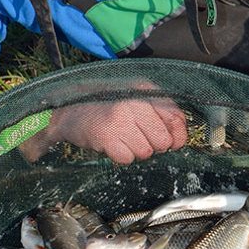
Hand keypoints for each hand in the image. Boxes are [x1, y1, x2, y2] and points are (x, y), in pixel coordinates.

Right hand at [19, 97, 187, 164]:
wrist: (68, 109)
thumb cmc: (107, 104)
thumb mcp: (136, 97)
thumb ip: (162, 110)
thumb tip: (180, 137)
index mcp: (145, 89)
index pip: (176, 118)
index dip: (177, 136)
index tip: (172, 142)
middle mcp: (134, 102)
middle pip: (163, 140)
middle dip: (155, 145)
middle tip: (139, 139)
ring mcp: (120, 119)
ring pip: (146, 152)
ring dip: (136, 151)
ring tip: (123, 138)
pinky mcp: (107, 136)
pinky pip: (128, 158)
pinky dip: (122, 156)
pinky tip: (114, 144)